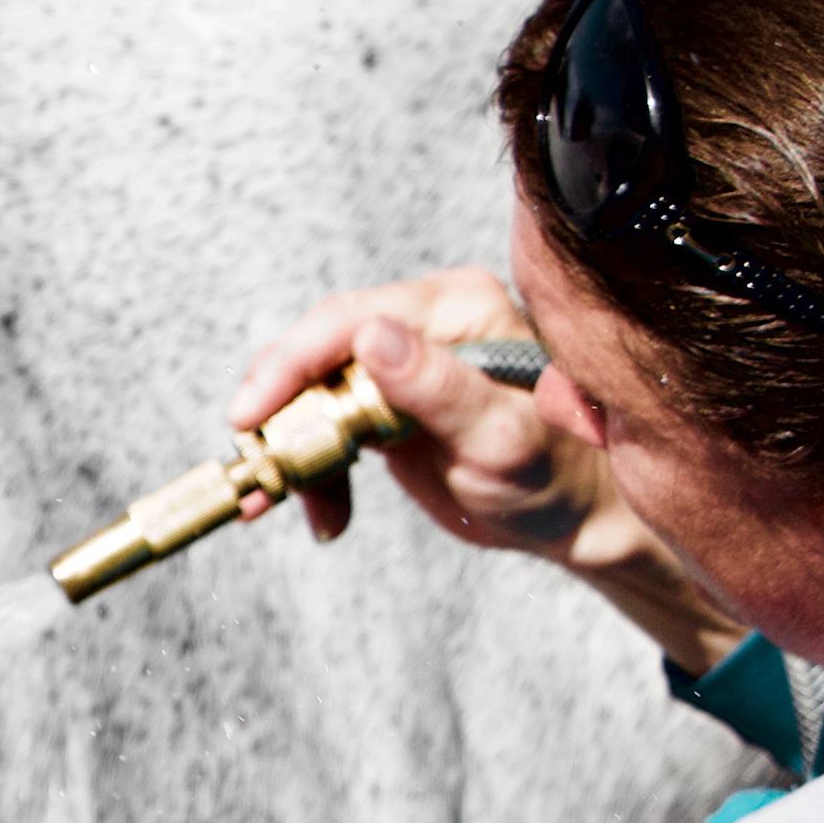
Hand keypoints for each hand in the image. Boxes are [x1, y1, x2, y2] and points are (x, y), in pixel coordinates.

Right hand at [229, 269, 744, 670]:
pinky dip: (311, 472)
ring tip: (279, 502)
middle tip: (256, 464)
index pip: (349, 317)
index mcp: (457, 307)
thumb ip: (437, 386)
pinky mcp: (382, 404)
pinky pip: (322, 426)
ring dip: (289, 450)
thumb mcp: (498, 435)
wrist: (572, 516)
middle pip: (317, 352)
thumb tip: (372, 336)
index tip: (251, 414)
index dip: (290, 362)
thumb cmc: (556, 474)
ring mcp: (400, 363)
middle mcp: (424, 323)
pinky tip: (326, 515)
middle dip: (279, 411)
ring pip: (310, 393)